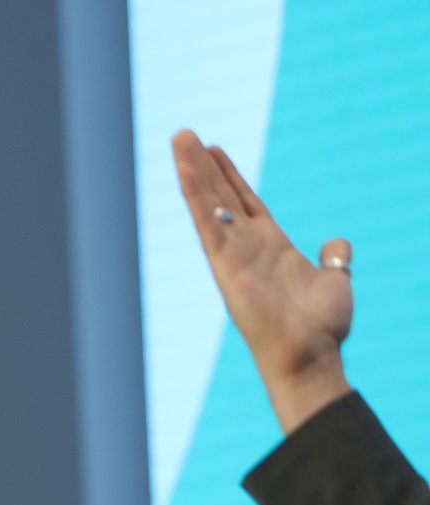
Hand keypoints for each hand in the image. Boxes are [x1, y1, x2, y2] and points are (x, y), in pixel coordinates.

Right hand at [172, 129, 352, 434]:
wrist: (309, 356)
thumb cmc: (321, 328)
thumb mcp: (336, 279)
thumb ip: (335, 256)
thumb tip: (338, 242)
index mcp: (271, 247)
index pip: (245, 202)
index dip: (230, 176)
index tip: (215, 149)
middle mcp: (246, 247)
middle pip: (220, 195)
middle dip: (203, 164)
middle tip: (185, 134)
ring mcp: (232, 254)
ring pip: (208, 202)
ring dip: (191, 169)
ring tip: (179, 137)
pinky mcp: (224, 263)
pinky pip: (206, 222)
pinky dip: (194, 194)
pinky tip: (183, 168)